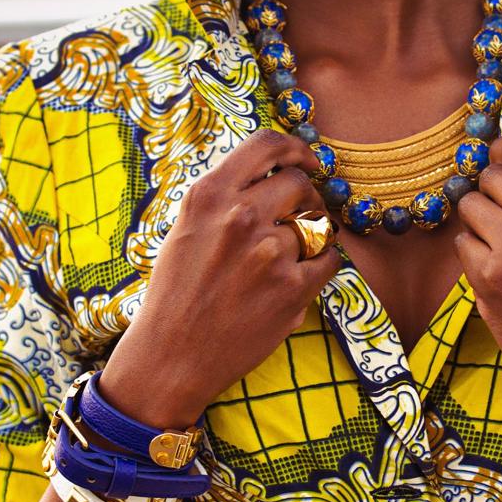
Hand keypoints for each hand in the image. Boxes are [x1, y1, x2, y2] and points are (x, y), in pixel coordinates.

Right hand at [99, 129, 340, 426]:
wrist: (172, 356)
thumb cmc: (176, 294)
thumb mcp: (186, 229)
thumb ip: (226, 198)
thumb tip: (273, 174)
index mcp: (209, 195)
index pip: (266, 145)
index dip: (296, 148)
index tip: (308, 160)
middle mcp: (240, 216)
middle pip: (299, 183)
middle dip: (305, 197)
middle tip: (300, 216)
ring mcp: (269, 253)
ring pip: (316, 225)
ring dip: (311, 238)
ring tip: (287, 260)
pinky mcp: (293, 289)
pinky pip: (329, 261)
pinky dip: (320, 267)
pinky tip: (297, 280)